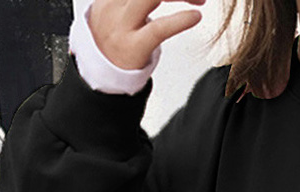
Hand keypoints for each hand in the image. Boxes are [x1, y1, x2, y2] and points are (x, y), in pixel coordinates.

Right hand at [87, 0, 206, 70]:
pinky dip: (180, 21)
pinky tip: (195, 16)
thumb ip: (136, 2)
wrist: (99, 76)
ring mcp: (122, 26)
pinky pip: (158, 28)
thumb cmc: (116, 43)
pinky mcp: (133, 46)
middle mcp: (113, 5)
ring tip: (199, 0)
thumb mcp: (119, 13)